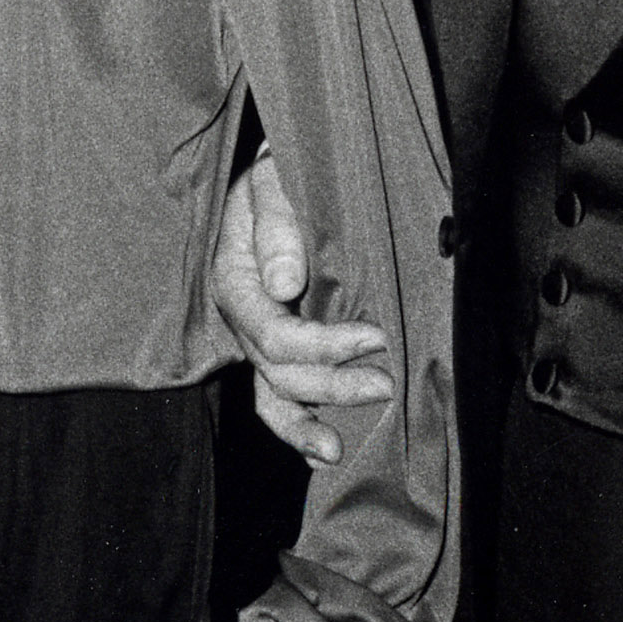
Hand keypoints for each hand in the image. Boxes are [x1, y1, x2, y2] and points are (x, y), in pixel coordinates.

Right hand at [214, 156, 393, 464]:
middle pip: (278, 371)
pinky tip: (323, 450)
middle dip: (332, 384)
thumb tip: (285, 284)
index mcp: (235, 279)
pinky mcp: (278, 344)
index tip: (376, 336)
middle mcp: (243, 316)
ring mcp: (258, 334)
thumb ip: (278, 225)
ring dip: (306, 424)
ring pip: (272, 394)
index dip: (324, 346)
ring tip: (340, 450)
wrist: (279, 171)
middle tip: (387, 383)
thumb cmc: (278, 172)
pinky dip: (297, 425)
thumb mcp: (272, 180)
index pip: (272, 334)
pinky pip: (278, 394)